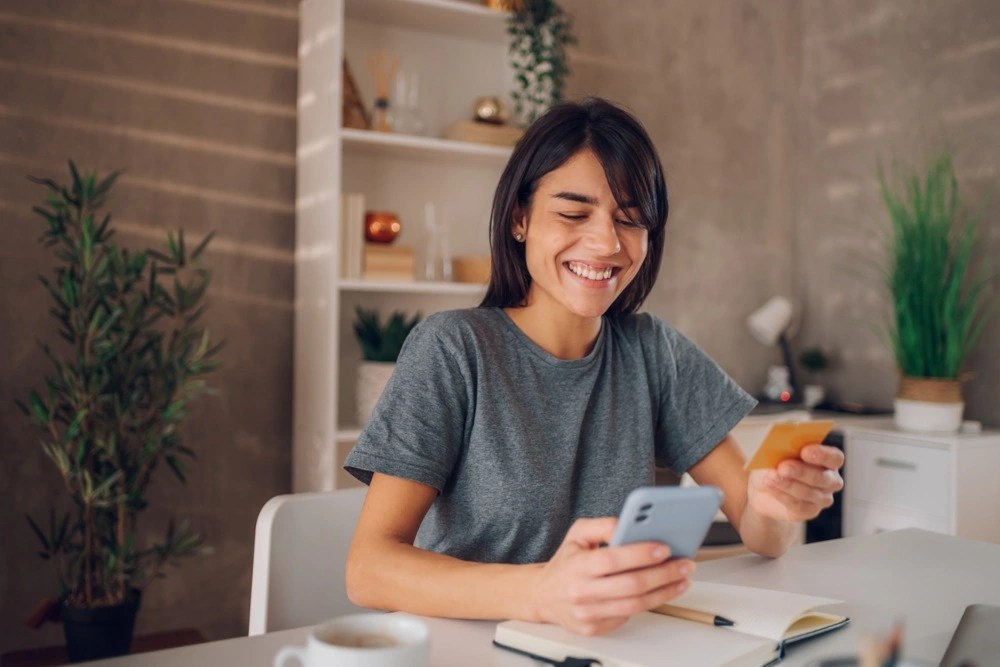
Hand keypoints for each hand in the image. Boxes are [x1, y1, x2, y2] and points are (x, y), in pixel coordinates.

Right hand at [530, 517, 694, 635]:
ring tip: (681, 579)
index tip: (664, 548)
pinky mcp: (595, 628)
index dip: (641, 554)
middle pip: (631, 585)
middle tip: (684, 564)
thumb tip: (628, 524)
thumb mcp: (577, 533)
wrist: (543, 595)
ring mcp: (588, 614)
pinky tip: (662, 591)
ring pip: (635, 605)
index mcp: (577, 566)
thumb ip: (603, 525)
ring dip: (664, 592)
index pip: (612, 560)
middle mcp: (581, 592)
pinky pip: (628, 616)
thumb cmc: (566, 562)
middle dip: (663, 574)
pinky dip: (649, 603)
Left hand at [748, 444, 844, 522]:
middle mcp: (830, 480)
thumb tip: (780, 447)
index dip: (822, 455)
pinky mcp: (809, 511)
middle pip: (822, 477)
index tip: (805, 452)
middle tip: (783, 468)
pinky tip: (770, 486)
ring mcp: (822, 498)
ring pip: (809, 493)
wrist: (764, 489)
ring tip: (770, 477)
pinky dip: (782, 495)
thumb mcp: (778, 452)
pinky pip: (798, 505)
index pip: (835, 458)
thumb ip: (785, 449)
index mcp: (828, 460)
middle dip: (801, 472)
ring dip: (788, 484)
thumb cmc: (775, 464)